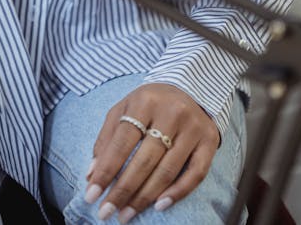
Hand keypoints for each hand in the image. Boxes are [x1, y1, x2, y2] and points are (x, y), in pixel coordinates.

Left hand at [84, 83, 219, 221]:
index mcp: (144, 101)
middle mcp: (171, 112)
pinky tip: (159, 206)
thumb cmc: (150, 104)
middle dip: (123, 190)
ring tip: (126, 214)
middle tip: (107, 212)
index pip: (122, 142)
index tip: (91, 195)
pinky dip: (177, 193)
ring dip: (144, 198)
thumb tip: (92, 174)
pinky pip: (195, 174)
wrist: (189, 88)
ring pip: (167, 171)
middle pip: (144, 160)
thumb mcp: (124, 109)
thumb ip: (107, 138)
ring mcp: (193, 127)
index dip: (106, 171)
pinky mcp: (209, 140)